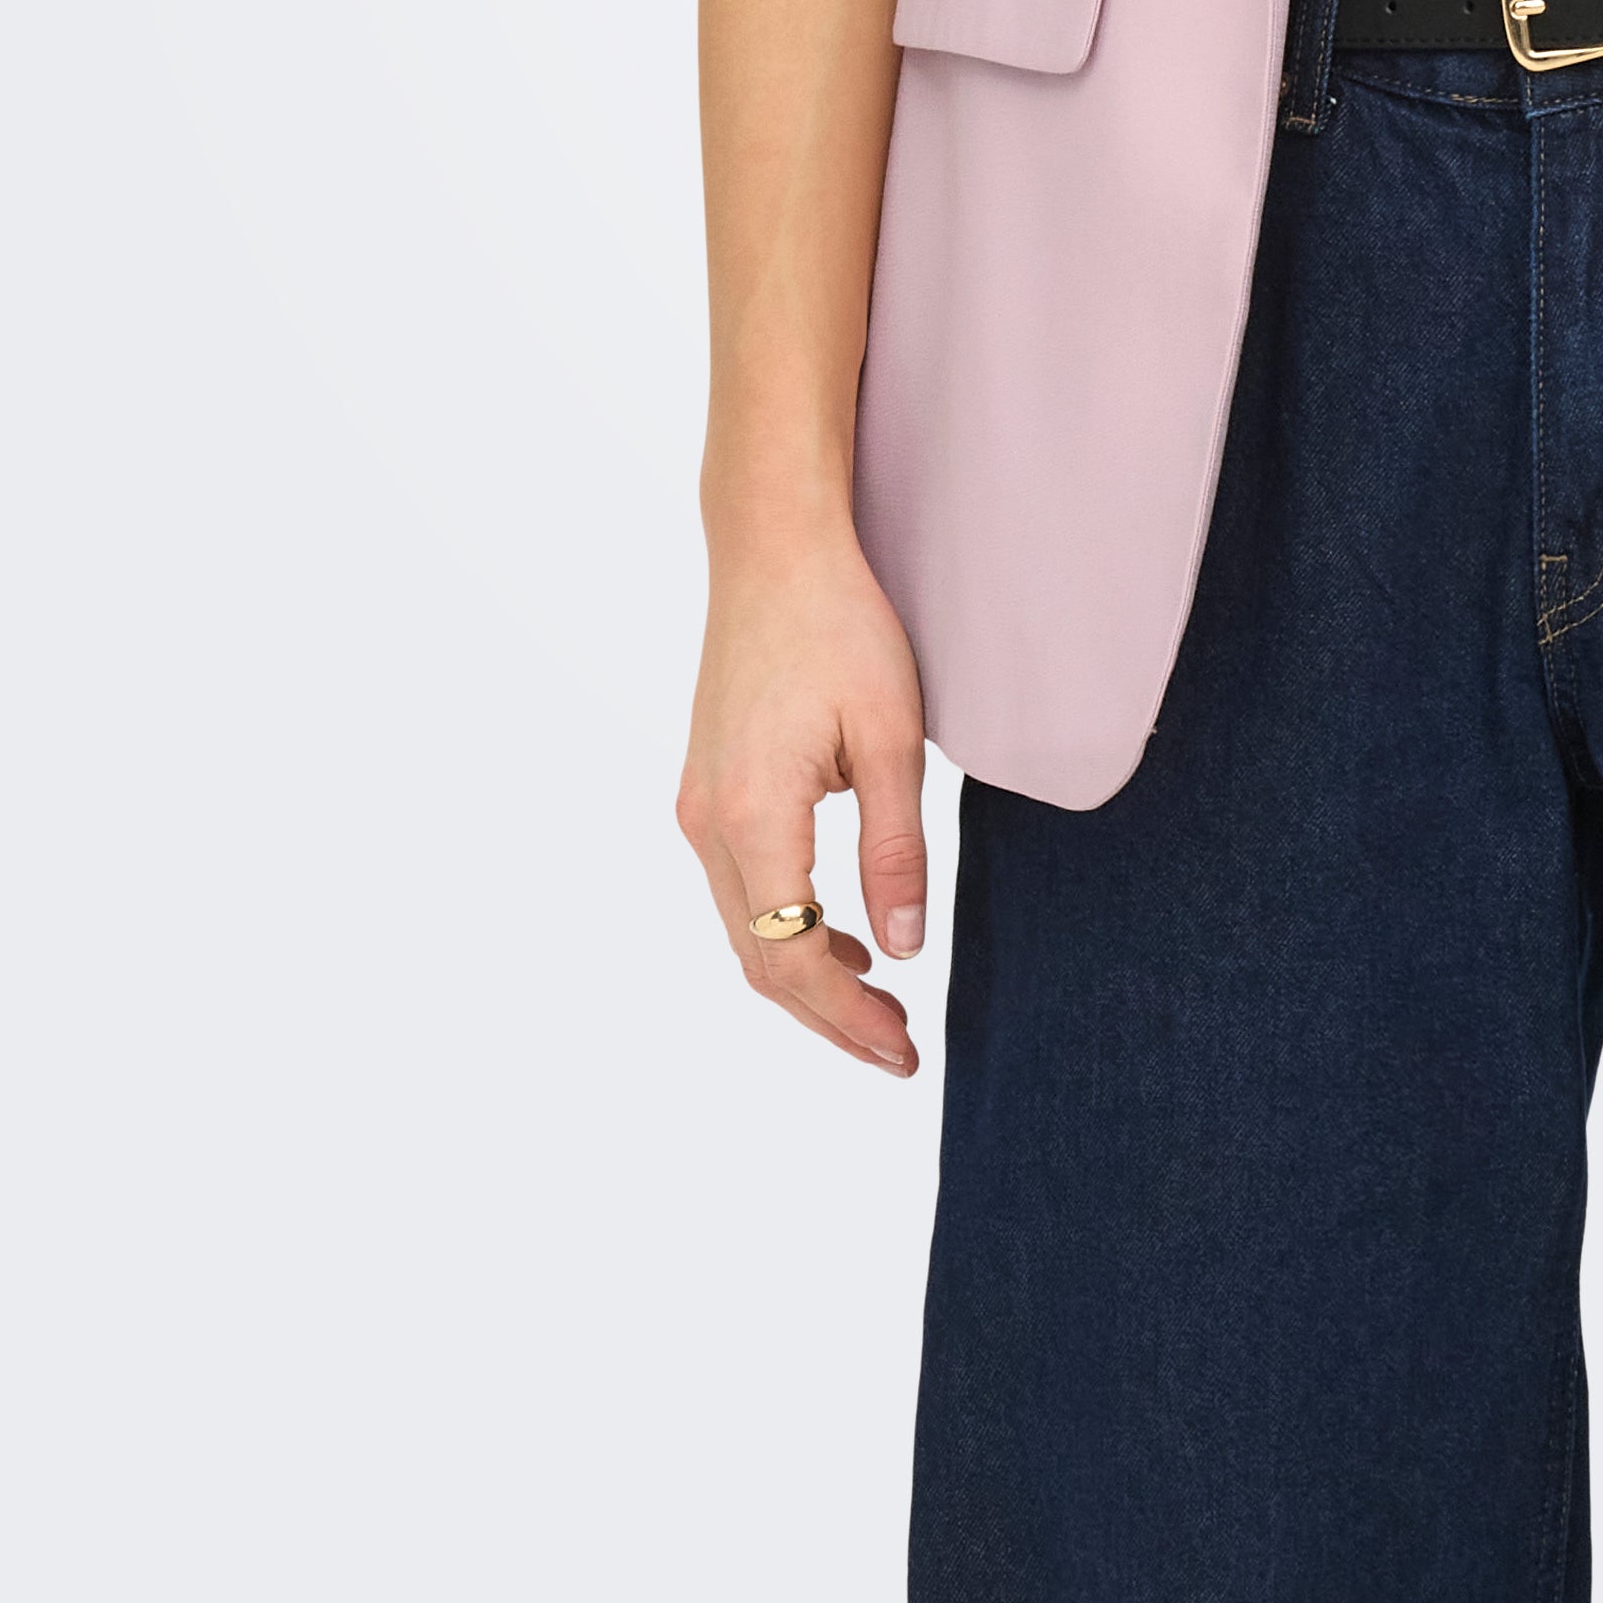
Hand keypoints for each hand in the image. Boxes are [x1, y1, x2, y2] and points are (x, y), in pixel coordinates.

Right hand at [676, 523, 930, 1074]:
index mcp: (752, 816)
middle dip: (827, 1016)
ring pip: (745, 927)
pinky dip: (786, 927)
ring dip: (806, 976)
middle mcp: (707, 823)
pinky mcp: (707, 788)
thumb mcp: (891, 738)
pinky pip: (742, 887)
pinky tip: (841, 936)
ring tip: (879, 1007)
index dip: (846, 1019)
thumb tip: (902, 950)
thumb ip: (895, 850)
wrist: (773, 550)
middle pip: (759, 957)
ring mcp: (698, 805)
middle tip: (898, 1051)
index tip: (903, 1052)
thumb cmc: (840, 627)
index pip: (791, 956)